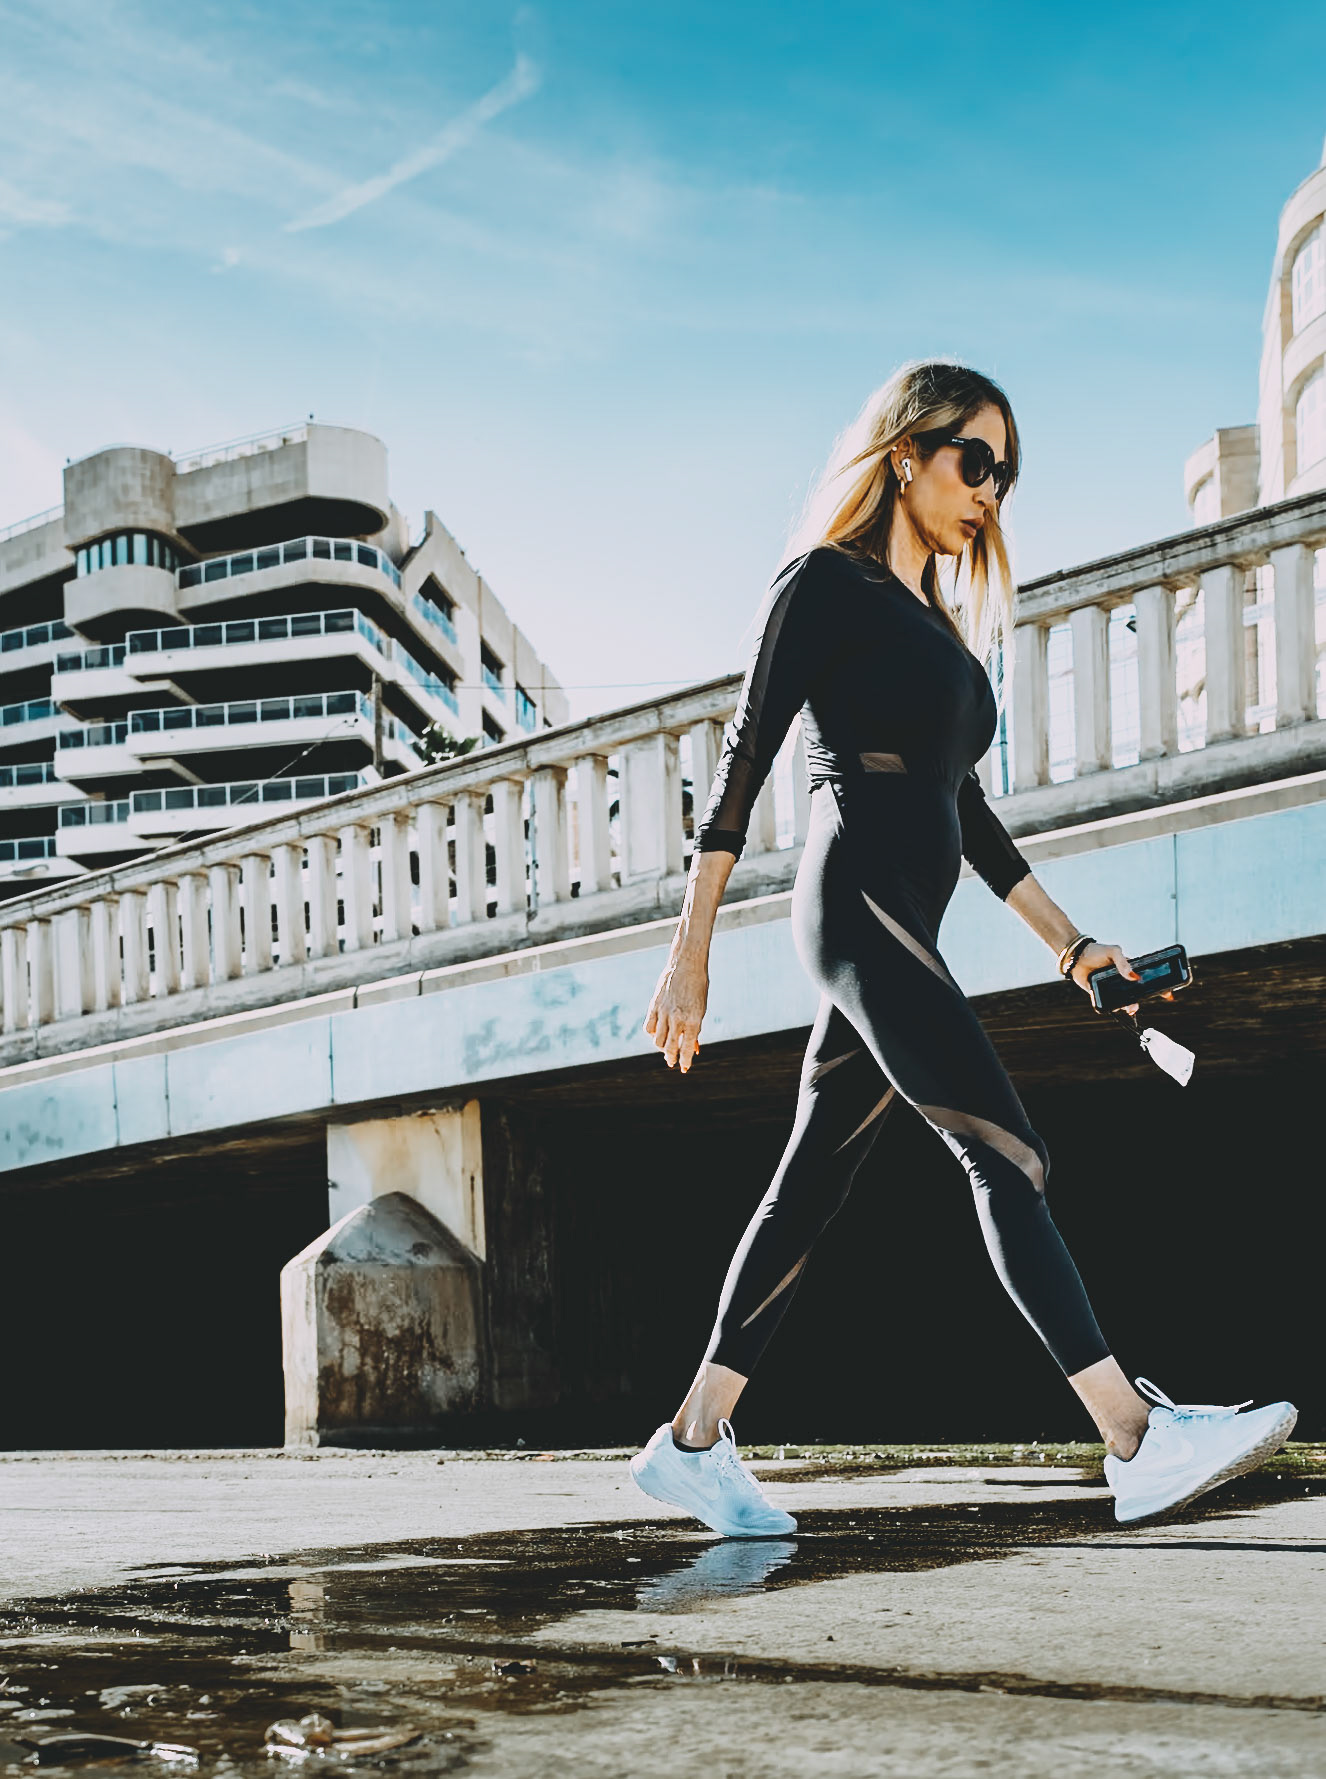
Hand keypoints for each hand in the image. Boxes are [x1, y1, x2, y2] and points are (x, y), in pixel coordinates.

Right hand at [644, 946, 708, 1071]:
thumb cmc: (698, 988)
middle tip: (671, 1062)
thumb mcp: (701, 1009)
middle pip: (670, 1047)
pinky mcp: (654, 1005)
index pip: (687, 1048)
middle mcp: (677, 1018)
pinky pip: (648, 1026)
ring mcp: (664, 1012)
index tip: (684, 1068)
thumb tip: (693, 1047)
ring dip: (661, 1047)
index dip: (685, 1060)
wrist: (687, 965)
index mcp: (693, 1020)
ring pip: (657, 1039)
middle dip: (671, 1058)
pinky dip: (652, 1034)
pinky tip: (656, 1034)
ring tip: (665, 1048)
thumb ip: (695, 1029)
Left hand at [1069, 940, 1175, 1017]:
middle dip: (1139, 1003)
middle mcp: (1122, 981)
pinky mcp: (1100, 994)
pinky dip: (1111, 1007)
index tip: (1168, 995)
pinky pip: (1108, 1004)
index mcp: (1130, 971)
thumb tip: (1134, 978)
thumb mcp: (1114, 952)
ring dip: (1126, 1006)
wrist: (1075, 956)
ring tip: (1125, 1006)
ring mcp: (1112, 989)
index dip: (1159, 989)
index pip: (1148, 981)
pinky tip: (1113, 1006)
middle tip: (1135, 1006)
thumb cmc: (1097, 951)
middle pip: (1136, 995)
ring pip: (1123, 1002)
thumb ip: (1124, 963)